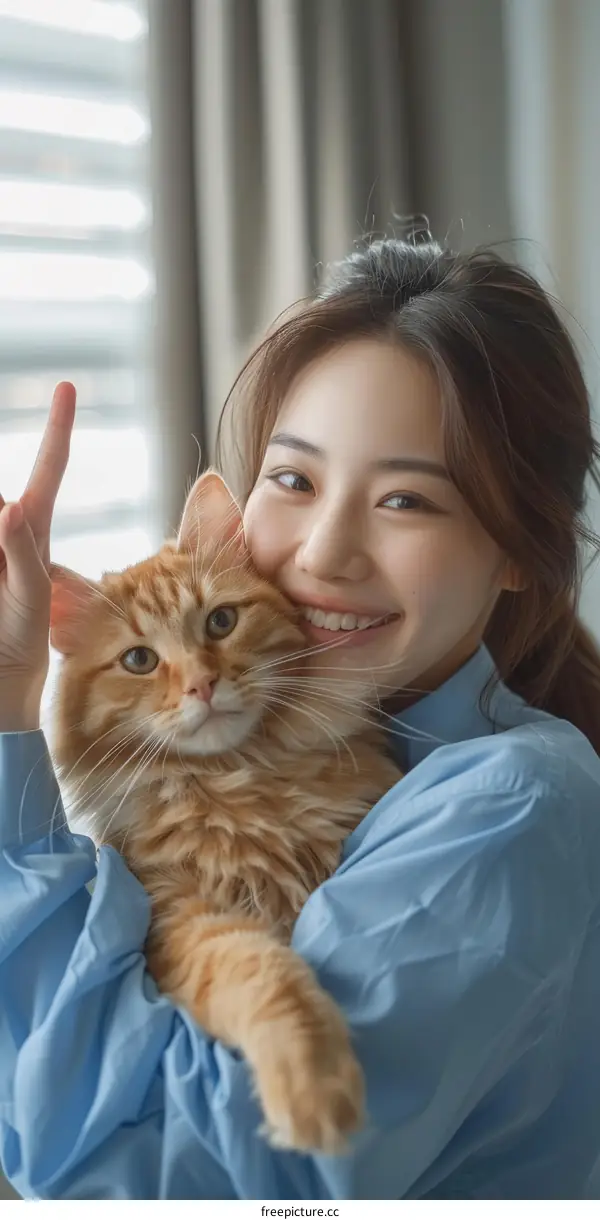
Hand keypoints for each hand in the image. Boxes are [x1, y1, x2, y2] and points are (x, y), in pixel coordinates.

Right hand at [0, 382, 75, 730]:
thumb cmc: (23, 643)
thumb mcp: (31, 598)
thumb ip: (19, 554)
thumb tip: (10, 508)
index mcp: (29, 531)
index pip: (46, 470)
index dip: (58, 430)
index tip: (70, 387)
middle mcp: (2, 529)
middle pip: (2, 501)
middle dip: (7, 534)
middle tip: (12, 579)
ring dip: (6, 561)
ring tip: (8, 594)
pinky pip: (1, 530)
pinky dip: (4, 558)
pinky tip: (5, 593)